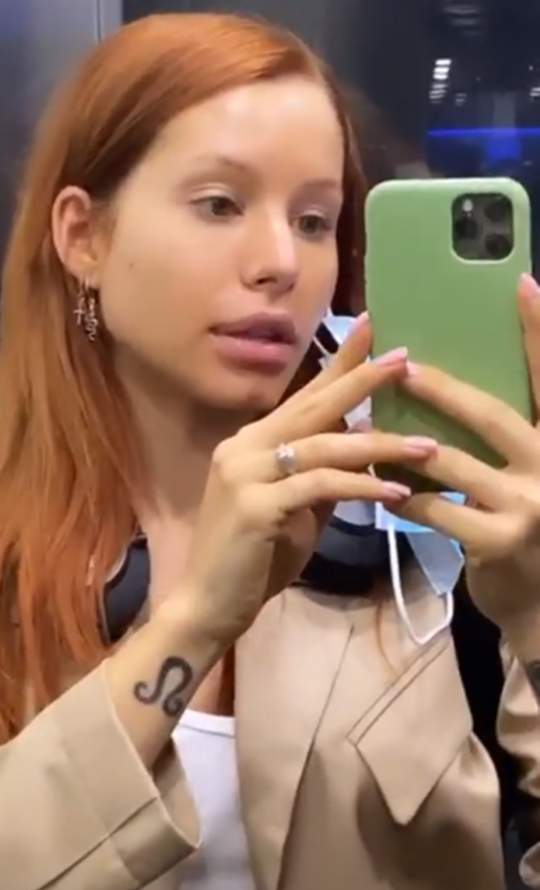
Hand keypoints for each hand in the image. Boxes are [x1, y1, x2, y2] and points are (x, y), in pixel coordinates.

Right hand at [176, 318, 439, 646]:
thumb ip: (323, 476)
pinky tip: (395, 491)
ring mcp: (245, 473)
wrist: (208, 605)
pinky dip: (360, 486)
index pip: (302, 396)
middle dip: (361, 381)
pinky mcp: (254, 505)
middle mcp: (243, 447)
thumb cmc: (252, 561)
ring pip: (321, 446)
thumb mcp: (297, 510)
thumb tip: (363, 443)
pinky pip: (318, 486)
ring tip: (425, 446)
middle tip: (403, 360)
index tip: (372, 332)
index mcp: (250, 442)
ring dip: (379, 445)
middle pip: (312, 407)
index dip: (338, 365)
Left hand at [386, 274, 539, 644]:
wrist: (538, 604)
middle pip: (492, 414)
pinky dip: (402, 494)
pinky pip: (434, 508)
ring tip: (367, 424)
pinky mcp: (498, 541)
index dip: (539, 332)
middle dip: (443, 388)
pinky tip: (378, 484)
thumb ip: (503, 436)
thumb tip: (449, 386)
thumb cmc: (523, 527)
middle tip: (402, 363)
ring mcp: (527, 505)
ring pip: (451, 462)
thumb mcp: (525, 475)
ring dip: (403, 445)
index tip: (522, 284)